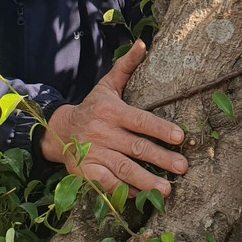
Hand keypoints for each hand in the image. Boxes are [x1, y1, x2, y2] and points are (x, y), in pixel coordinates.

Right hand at [41, 40, 186, 194]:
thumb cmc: (93, 107)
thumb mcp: (107, 85)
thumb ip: (127, 67)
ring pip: (123, 169)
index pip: (140, 120)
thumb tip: (143, 44)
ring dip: (146, 181)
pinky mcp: (85, 172)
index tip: (181, 137)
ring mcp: (93, 154)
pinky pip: (107, 184)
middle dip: (160, 159)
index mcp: (111, 111)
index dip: (160, 129)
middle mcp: (102, 133)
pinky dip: (124, 192)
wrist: (58, 131)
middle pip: (135, 147)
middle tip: (183, 167)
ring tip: (167, 190)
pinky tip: (142, 197)